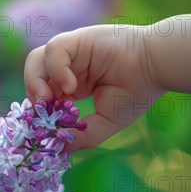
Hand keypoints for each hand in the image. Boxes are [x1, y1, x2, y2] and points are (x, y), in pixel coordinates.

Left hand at [24, 25, 165, 151]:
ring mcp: (72, 52)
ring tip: (47, 101)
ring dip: (35, 82)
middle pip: (33, 77)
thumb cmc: (136, 94)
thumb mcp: (105, 123)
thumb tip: (58, 151)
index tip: (43, 128)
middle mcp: (68, 67)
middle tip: (43, 115)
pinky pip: (54, 51)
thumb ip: (81, 136)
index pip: (41, 95)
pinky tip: (71, 87)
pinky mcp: (77, 39)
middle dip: (33, 98)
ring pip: (35, 61)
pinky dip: (56, 70)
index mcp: (72, 85)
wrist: (157, 70)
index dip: (38, 111)